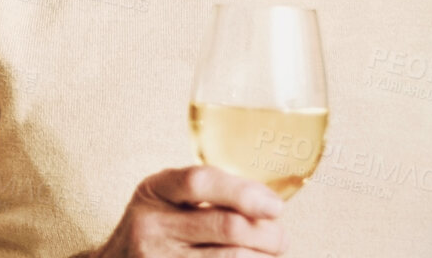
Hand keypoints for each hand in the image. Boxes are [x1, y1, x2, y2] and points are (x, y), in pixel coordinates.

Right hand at [86, 166, 286, 256]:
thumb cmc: (156, 227)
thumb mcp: (168, 199)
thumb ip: (210, 193)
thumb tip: (269, 205)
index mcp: (155, 190)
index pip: (200, 182)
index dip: (243, 192)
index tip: (275, 207)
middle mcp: (151, 225)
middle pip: (226, 226)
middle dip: (267, 233)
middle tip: (280, 238)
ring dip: (262, 257)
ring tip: (270, 253)